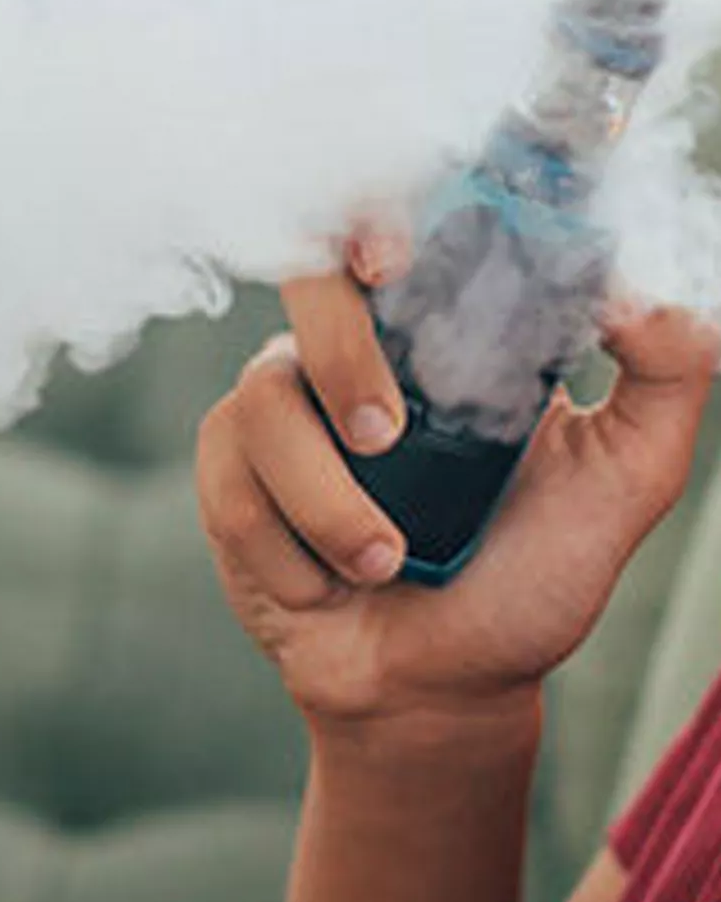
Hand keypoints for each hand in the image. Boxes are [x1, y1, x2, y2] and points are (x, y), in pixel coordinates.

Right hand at [197, 223, 718, 728]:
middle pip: (310, 278)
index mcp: (446, 328)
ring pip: (266, 399)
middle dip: (341, 351)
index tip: (393, 253)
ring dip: (331, 501)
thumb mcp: (630, 475)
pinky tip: (332, 583)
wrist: (446, 692)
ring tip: (386, 559)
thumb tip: (631, 289)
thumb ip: (669, 369)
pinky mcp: (232, 476)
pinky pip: (234, 483)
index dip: (378, 209)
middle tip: (387, 433)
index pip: (402, 218)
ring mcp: (288, 408)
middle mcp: (361, 349)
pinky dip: (296, 550)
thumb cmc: (532, 580)